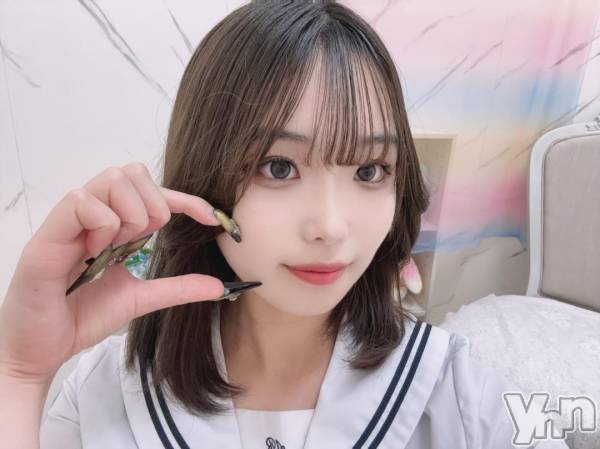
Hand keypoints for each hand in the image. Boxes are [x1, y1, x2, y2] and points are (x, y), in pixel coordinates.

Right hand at [0, 162, 226, 383]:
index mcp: (110, 224)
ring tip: (114, 249)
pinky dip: (102, 225)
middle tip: (142, 241)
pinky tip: (93, 253)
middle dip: (153, 205)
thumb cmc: (80, 317)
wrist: (42, 350)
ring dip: (129, 215)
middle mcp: (89, 215)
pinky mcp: (47, 236)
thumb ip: (176, 288)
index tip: (212, 218)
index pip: (151, 191)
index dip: (185, 199)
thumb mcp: (139, 299)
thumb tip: (218, 286)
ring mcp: (68, 222)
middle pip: (132, 172)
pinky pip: (81, 202)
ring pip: (111, 180)